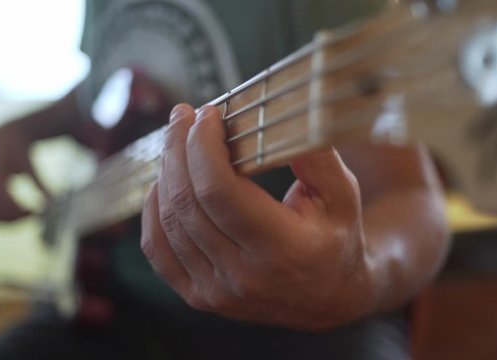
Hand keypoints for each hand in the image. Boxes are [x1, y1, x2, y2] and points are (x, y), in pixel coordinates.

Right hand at [0, 121, 49, 221]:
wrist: (3, 137)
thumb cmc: (18, 148)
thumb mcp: (29, 164)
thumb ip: (40, 183)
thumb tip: (54, 201)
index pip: (3, 208)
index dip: (20, 213)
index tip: (37, 210)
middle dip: (16, 220)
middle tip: (35, 213)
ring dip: (14, 222)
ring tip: (31, 212)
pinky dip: (11, 218)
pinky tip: (27, 210)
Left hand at [141, 104, 374, 329]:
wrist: (328, 296)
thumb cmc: (335, 237)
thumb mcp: (342, 194)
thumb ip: (315, 157)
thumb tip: (282, 117)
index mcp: (283, 249)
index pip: (219, 191)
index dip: (203, 146)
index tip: (207, 114)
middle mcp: (244, 276)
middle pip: (188, 202)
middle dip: (178, 148)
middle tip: (183, 115)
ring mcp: (216, 292)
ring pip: (169, 222)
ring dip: (166, 172)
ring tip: (177, 141)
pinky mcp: (199, 296)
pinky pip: (157, 248)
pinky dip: (154, 209)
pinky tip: (163, 182)